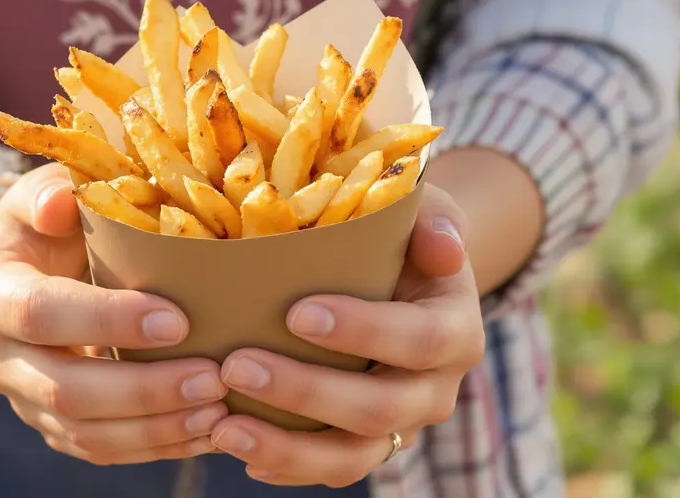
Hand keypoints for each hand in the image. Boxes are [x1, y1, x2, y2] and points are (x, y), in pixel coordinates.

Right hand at [0, 163, 228, 464]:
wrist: (28, 273)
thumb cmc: (53, 223)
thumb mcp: (45, 193)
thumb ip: (52, 189)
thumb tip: (62, 203)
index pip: (42, 313)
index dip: (107, 320)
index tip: (178, 319)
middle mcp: (0, 358)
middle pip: (65, 390)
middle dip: (143, 390)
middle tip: (212, 377)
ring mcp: (26, 401)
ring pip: (85, 435)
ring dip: (156, 428)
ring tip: (217, 409)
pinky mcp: (55, 428)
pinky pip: (101, 451)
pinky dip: (156, 446)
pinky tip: (207, 432)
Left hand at [208, 184, 485, 486]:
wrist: (405, 273)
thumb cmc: (401, 233)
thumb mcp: (422, 210)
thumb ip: (435, 219)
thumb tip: (445, 247)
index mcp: (456, 330)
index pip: (419, 340)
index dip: (363, 332)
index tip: (296, 315)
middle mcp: (435, 388)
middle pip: (380, 409)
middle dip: (305, 392)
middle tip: (236, 366)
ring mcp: (401, 424)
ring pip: (352, 456)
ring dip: (286, 448)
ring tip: (223, 428)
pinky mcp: (367, 445)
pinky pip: (329, 469)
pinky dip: (281, 465)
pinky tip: (232, 444)